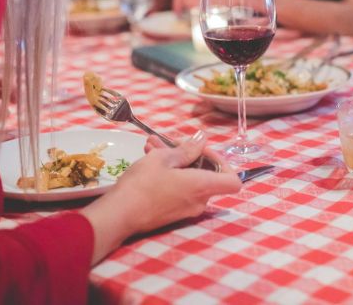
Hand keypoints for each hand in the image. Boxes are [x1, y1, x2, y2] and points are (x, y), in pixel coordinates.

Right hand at [109, 133, 240, 235]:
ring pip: (188, 179)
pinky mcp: (171, 213)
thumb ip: (187, 149)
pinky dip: (169, 174)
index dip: (223, 162)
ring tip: (152, 145)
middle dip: (189, 154)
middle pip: (207, 175)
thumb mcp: (164, 158)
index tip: (202, 150)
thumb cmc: (143, 184)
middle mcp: (199, 201)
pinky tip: (149, 158)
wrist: (119, 214)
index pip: (233, 181)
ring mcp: (185, 210)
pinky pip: (178, 189)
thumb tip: (202, 139)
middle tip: (170, 141)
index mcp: (203, 186)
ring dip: (174, 160)